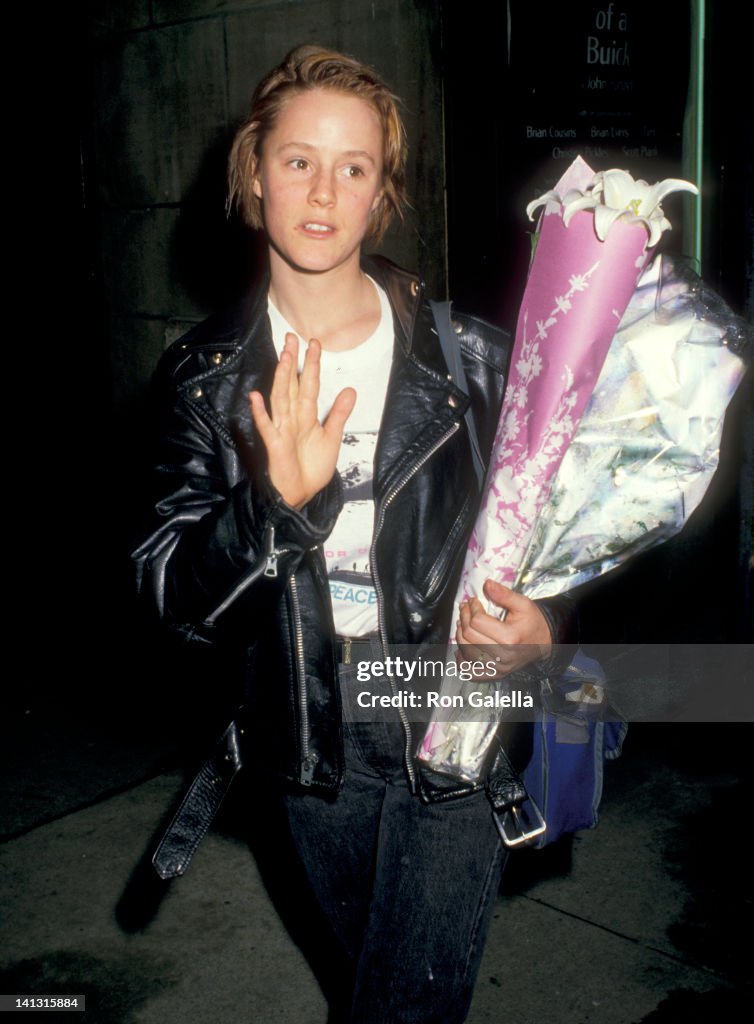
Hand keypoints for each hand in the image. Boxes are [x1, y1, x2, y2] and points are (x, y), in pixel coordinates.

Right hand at [249, 334, 355, 509]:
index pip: (308, 384)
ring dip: (281, 379)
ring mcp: (282, 429)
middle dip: (292, 362)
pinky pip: (267, 427)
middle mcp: (293, 418)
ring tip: (283, 358)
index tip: (314, 343)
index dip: (311, 364)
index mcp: (306, 415)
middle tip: (292, 337)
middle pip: (292, 385)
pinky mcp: (275, 444)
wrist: (302, 493)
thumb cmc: (312, 467)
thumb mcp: (332, 437)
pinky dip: (260, 413)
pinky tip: (255, 397)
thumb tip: (350, 389)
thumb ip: (339, 414)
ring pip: (280, 399)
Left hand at [455, 579, 551, 675]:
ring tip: (463, 623)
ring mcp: (498, 668)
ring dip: (460, 634)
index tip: (473, 601)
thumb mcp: (523, 604)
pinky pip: (470, 671)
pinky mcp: (495, 674)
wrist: (544, 642)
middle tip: (465, 609)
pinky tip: (463, 647)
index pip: (477, 622)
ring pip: (466, 651)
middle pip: (469, 636)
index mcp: (510, 638)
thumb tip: (486, 584)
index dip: (472, 608)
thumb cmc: (533, 622)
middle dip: (464, 618)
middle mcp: (503, 656)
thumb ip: (504, 594)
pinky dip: (462, 659)